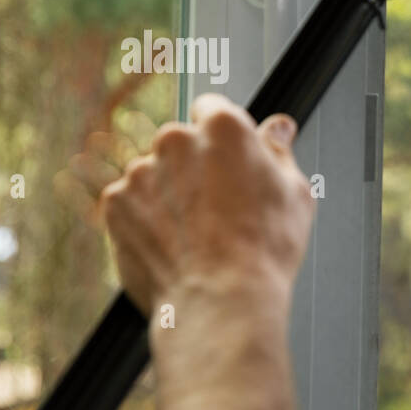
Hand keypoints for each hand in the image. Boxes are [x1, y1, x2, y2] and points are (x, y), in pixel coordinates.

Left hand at [99, 93, 314, 316]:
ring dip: (170, 194)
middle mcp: (175, 139)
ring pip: (156, 174)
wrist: (220, 300)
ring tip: (197, 236)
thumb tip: (278, 127)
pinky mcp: (115, 204)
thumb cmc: (265, 248)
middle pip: (182, 143)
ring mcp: (140, 171)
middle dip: (195, 167)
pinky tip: (175, 245)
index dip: (224, 138)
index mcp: (223, 127)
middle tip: (221, 209)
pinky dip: (148, 220)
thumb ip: (280, 151)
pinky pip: (133, 204)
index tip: (230, 162)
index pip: (214, 109)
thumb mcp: (294, 193)